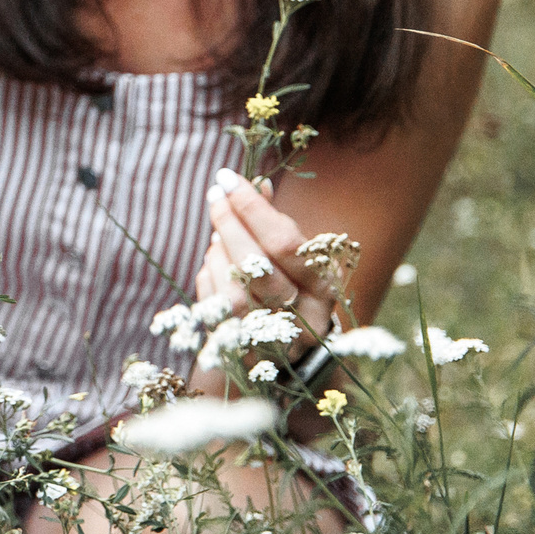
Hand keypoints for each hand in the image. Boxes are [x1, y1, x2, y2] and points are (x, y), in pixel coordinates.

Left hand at [189, 170, 337, 393]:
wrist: (292, 355)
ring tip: (219, 233)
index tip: (228, 178)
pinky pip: (214, 305)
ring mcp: (270, 340)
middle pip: (256, 266)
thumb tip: (254, 184)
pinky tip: (216, 262)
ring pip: (233, 290)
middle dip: (229, 223)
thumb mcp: (299, 258)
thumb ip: (277, 224)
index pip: (285, 243)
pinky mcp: (239, 351)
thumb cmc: (295, 289)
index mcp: (324, 289)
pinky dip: (210, 274)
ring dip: (218, 252)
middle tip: (215, 195)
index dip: (253, 208)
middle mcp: (302, 319)